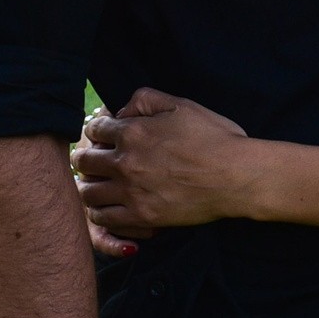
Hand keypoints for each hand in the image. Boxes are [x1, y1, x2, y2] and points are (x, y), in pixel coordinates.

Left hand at [70, 88, 252, 235]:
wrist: (235, 176)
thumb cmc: (214, 137)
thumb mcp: (182, 105)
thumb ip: (147, 99)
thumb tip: (123, 110)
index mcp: (133, 132)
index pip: (95, 129)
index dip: (96, 129)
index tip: (102, 135)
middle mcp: (125, 162)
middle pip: (84, 161)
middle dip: (85, 157)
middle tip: (92, 160)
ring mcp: (131, 192)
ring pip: (88, 192)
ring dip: (89, 186)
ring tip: (96, 185)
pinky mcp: (141, 216)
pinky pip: (104, 218)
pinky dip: (100, 212)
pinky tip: (108, 207)